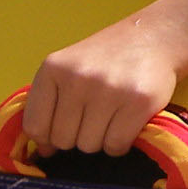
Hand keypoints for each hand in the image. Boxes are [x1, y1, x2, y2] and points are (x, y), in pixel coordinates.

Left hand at [24, 14, 187, 156]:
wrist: (153, 38)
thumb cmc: (105, 59)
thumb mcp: (67, 69)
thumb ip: (48, 105)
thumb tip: (44, 150)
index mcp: (53, 68)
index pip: (34, 127)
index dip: (47, 137)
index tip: (62, 129)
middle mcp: (78, 78)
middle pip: (62, 140)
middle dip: (76, 137)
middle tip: (92, 117)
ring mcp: (109, 90)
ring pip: (89, 146)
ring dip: (99, 139)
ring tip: (111, 116)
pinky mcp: (138, 102)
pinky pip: (116, 145)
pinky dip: (119, 143)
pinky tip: (125, 123)